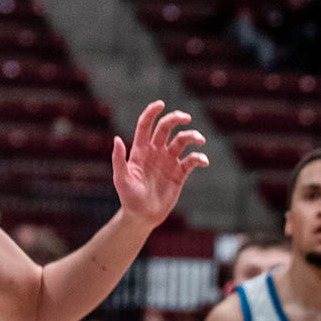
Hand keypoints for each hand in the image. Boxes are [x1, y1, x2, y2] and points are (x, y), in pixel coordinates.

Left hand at [111, 100, 208, 225]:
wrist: (142, 216)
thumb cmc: (129, 198)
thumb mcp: (121, 179)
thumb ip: (119, 159)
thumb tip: (117, 139)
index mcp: (140, 150)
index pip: (146, 125)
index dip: (152, 112)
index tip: (161, 104)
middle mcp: (155, 152)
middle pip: (166, 128)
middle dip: (176, 119)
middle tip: (186, 118)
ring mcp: (168, 161)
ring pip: (181, 141)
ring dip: (191, 136)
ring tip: (199, 140)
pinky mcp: (179, 173)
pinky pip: (191, 161)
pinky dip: (199, 158)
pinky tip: (203, 161)